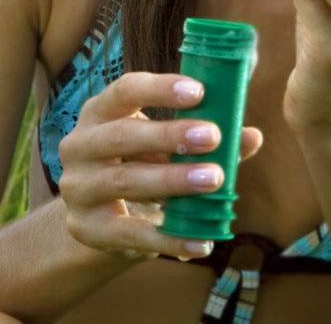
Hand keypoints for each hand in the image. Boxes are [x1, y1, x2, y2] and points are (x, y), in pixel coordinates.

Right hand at [58, 71, 263, 261]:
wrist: (101, 218)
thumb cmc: (143, 165)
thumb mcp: (168, 148)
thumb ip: (207, 140)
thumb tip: (252, 136)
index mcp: (101, 112)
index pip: (125, 90)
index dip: (160, 88)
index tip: (199, 91)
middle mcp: (80, 145)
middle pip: (123, 135)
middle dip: (169, 135)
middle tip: (213, 136)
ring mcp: (78, 188)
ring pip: (125, 181)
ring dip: (172, 180)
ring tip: (214, 180)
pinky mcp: (86, 228)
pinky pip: (129, 234)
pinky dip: (170, 238)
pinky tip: (202, 242)